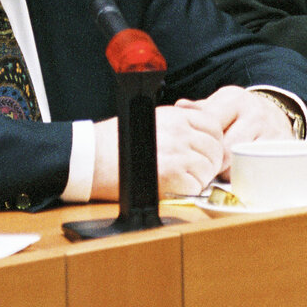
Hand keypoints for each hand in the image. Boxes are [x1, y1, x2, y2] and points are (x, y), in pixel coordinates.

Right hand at [90, 105, 224, 199]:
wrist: (92, 157)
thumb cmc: (115, 142)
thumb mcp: (150, 119)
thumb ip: (178, 124)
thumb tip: (201, 137)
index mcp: (175, 116)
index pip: (213, 126)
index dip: (213, 141)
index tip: (206, 151)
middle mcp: (180, 131)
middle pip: (215, 148)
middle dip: (210, 161)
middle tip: (196, 170)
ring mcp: (177, 153)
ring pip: (209, 167)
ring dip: (201, 177)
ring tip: (183, 179)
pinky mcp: (171, 175)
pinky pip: (197, 186)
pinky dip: (190, 190)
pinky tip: (175, 188)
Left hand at [175, 86, 293, 175]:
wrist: (276, 113)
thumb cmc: (241, 112)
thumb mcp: (221, 104)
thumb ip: (200, 109)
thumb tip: (179, 107)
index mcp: (235, 100)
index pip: (211, 126)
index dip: (200, 144)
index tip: (194, 153)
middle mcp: (255, 114)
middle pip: (225, 150)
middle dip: (214, 163)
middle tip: (207, 167)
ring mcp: (270, 132)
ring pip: (242, 163)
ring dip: (230, 172)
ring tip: (224, 169)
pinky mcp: (282, 148)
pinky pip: (259, 169)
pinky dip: (248, 174)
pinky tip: (242, 171)